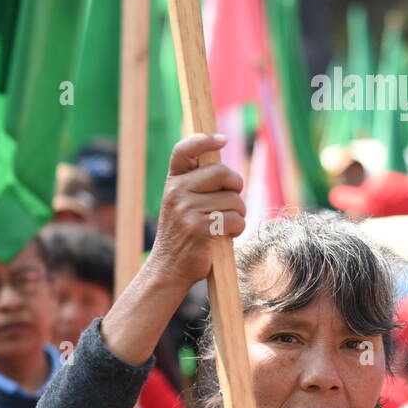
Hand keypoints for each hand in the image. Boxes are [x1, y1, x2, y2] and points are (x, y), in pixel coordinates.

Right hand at [144, 133, 245, 289]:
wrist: (169, 267)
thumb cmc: (183, 232)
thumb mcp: (182, 202)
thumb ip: (198, 182)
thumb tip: (220, 152)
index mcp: (173, 182)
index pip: (184, 150)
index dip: (204, 140)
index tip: (223, 140)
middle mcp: (177, 192)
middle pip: (223, 172)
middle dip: (236, 187)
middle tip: (231, 202)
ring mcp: (187, 210)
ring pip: (234, 200)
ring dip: (238, 214)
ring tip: (224, 225)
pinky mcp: (200, 228)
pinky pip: (235, 219)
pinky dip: (237, 229)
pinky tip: (225, 236)